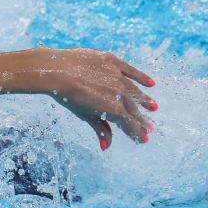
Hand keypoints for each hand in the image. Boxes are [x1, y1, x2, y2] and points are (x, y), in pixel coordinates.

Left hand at [31, 47, 157, 149]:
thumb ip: (99, 128)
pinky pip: (130, 70)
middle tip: (149, 127)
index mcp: (113, 109)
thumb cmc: (66, 94)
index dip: (137, 132)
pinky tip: (151, 83)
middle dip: (141, 120)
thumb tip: (106, 146)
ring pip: (134, 91)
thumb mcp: (83, 114)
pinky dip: (141, 77)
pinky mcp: (112, 61)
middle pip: (133, 109)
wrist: (54, 70)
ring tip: (153, 107)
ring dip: (144, 100)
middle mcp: (119, 93)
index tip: (144, 138)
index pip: (130, 124)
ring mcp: (117, 75)